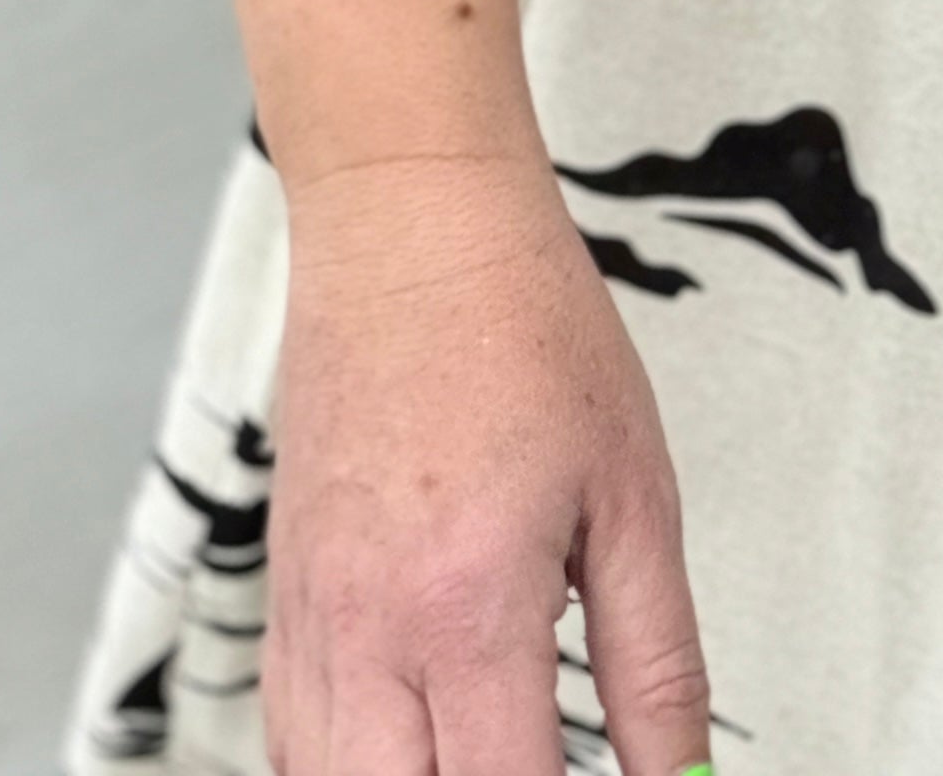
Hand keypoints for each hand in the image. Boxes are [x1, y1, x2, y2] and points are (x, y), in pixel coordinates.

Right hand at [262, 151, 711, 775]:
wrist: (410, 221)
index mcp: (470, 610)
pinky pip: (285, 734)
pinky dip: (339, 771)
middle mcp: (371, 631)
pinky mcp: (284, 591)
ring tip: (479, 758)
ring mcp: (312, 616)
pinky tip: (405, 753)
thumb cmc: (520, 324)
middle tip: (538, 764)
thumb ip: (658, 665)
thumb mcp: (635, 496)